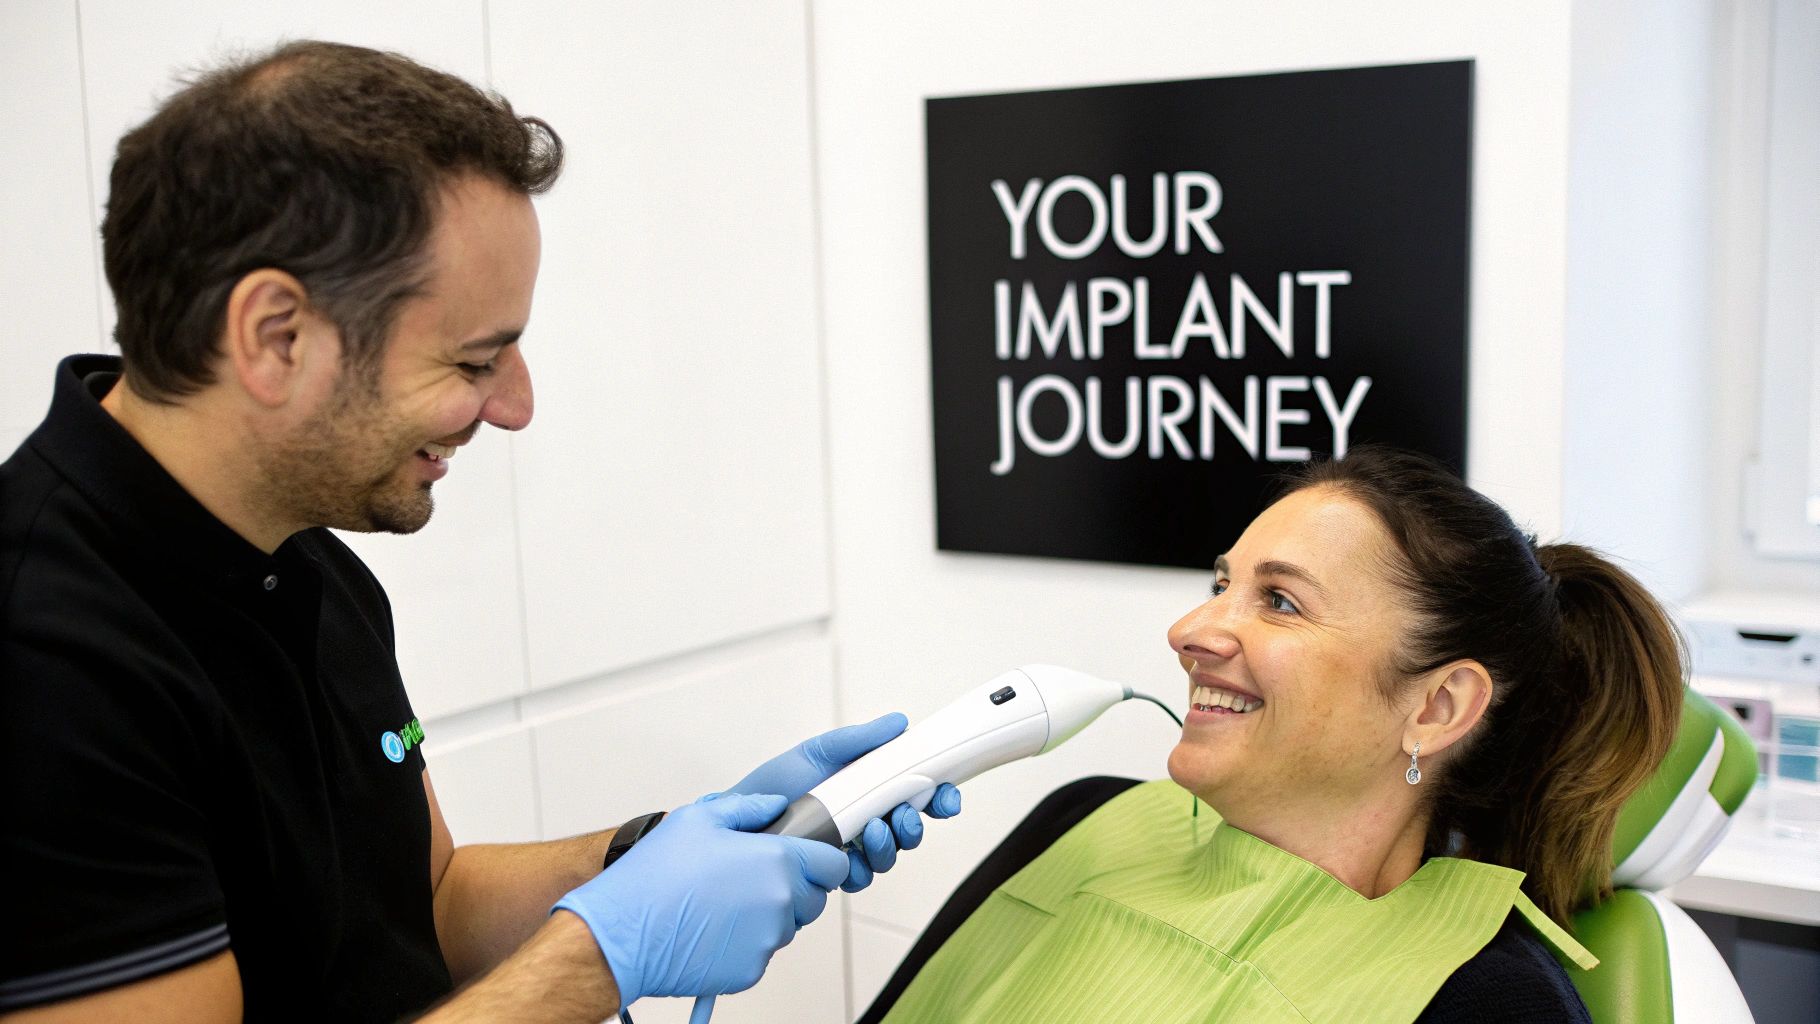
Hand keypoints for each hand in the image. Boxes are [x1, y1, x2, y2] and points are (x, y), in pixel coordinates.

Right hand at [552, 793, 847, 1008]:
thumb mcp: (697, 818)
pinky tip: (713, 929)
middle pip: (813, 898)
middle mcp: (780, 902)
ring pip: (786, 925)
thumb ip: (748, 807)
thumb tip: (776, 806)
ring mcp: (766, 940)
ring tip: (724, 904)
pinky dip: (746, 943)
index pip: (833, 864)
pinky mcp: (750, 971)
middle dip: (793, 888)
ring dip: (768, 915)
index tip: (805, 858)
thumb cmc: (654, 876)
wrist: (621, 934)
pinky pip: (761, 953)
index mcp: (776, 861)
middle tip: (751, 879)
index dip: (821, 859)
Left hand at [728, 713, 962, 892]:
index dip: (938, 797)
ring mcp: (850, 848)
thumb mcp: (819, 753)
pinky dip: (859, 869)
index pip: (915, 793)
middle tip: (903, 817)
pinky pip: (859, 877)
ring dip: (889, 846)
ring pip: (889, 855)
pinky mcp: (831, 872)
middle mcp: (864, 818)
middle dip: (915, 825)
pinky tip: (846, 859)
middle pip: (909, 828)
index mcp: (869, 787)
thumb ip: (860, 741)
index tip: (947, 798)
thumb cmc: (775, 784)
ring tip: (870, 832)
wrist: (738, 818)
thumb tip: (899, 723)